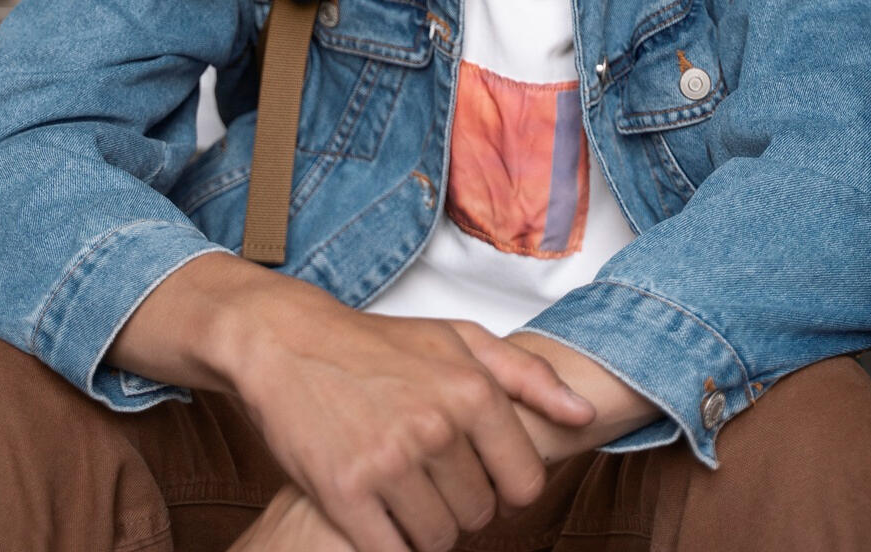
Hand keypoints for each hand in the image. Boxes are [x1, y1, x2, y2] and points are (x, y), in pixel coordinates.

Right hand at [229, 301, 592, 551]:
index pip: (525, 483)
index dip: (504, 487)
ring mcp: (390, 461)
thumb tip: (582, 414)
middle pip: (480, 514)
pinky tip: (376, 510)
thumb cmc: (375, 344)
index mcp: (471, 388)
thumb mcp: (458, 338)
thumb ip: (529, 376)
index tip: (477, 472)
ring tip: (403, 490)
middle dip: (460, 503)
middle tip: (428, 474)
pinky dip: (389, 543)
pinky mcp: (346, 493)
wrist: (287, 343)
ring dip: (425, 526)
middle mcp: (437, 425)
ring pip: (440, 539)